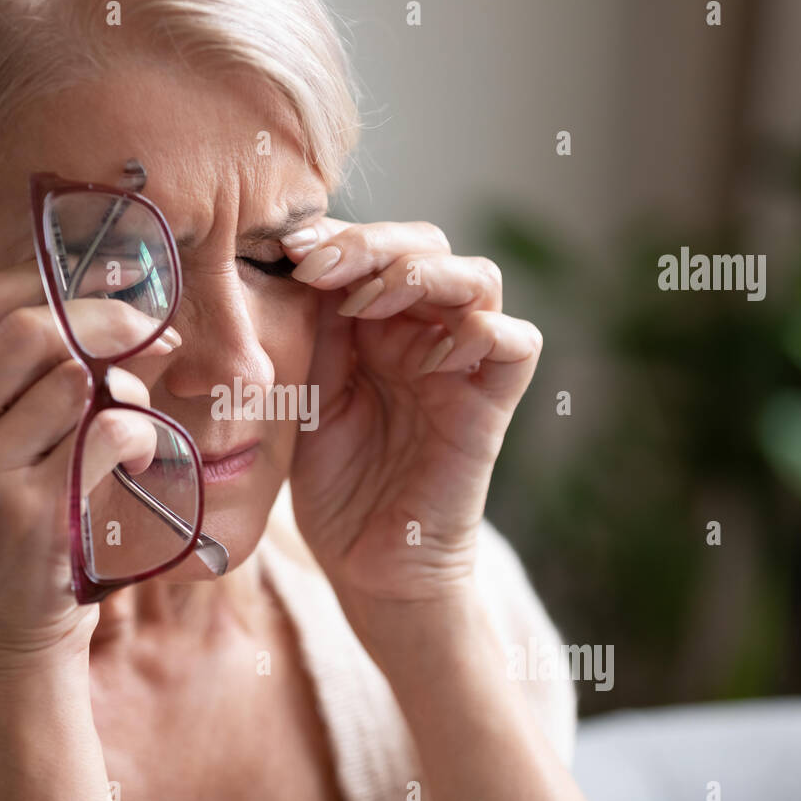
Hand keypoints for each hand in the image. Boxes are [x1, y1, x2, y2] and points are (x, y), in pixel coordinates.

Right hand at [0, 260, 174, 678]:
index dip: (55, 276)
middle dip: (109, 319)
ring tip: (134, 421)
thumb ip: (42, 382)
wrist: (2, 643)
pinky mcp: (25, 513)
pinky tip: (139, 454)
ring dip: (125, 389)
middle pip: (31, 328)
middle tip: (156, 333)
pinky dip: (139, 432)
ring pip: (73, 378)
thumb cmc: (14, 536)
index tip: (118, 277)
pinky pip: (105, 431)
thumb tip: (131, 307)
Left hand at [282, 218, 540, 627]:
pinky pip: (517, 343)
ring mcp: (464, 366)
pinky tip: (429, 355)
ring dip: (422, 273)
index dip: (335, 237)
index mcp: (379, 324)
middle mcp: (427, 334)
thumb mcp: (307, 392)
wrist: (367, 564)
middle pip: (428, 245)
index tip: (283, 247)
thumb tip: (298, 256)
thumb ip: (314, 328)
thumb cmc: (335, 482)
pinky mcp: (491, 406)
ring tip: (367, 301)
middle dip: (371, 243)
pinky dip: (482, 331)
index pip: (375, 248)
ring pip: (478, 277)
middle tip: (316, 266)